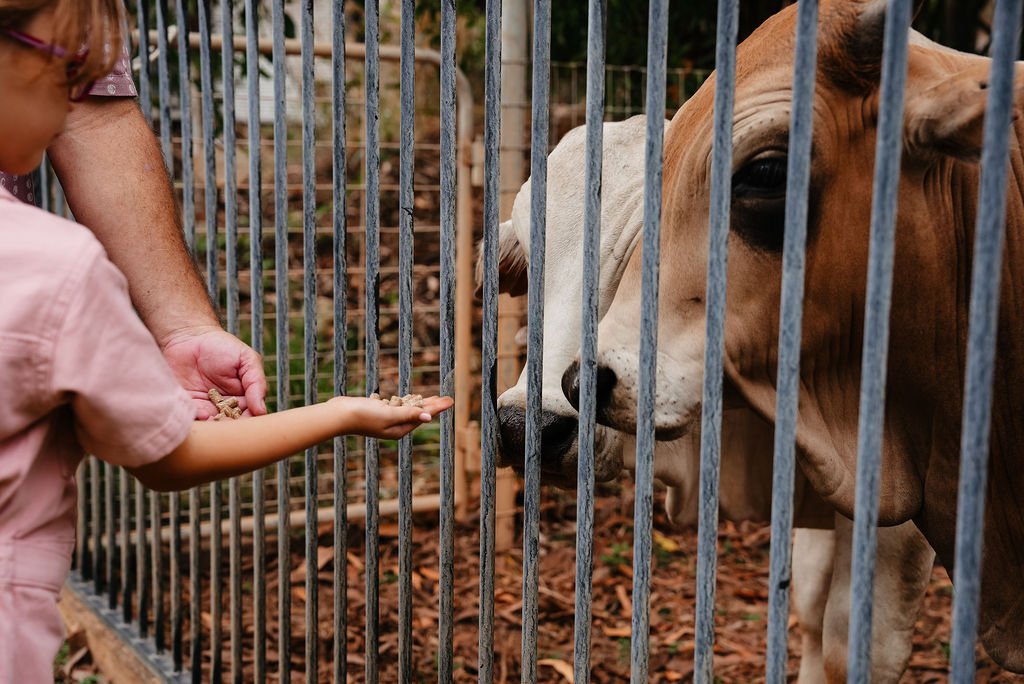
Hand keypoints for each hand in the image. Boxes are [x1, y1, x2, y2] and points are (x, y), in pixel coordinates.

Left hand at [161, 325, 268, 418]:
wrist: (188, 336)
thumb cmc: (222, 345)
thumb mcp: (246, 360)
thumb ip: (256, 383)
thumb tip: (262, 410)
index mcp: (243, 398)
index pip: (250, 418)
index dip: (249, 424)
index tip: (246, 422)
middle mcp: (224, 407)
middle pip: (231, 427)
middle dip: (230, 429)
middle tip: (228, 423)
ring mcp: (205, 407)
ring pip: (212, 427)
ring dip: (213, 428)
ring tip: (214, 420)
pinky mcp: (187, 406)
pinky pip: (192, 419)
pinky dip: (196, 421)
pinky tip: (200, 415)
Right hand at [328, 395, 454, 439]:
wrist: (339, 414)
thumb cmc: (363, 415)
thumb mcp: (389, 414)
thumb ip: (408, 415)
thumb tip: (428, 417)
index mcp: (399, 429)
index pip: (423, 416)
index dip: (437, 407)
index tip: (450, 400)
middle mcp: (394, 426)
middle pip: (418, 414)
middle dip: (433, 406)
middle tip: (447, 398)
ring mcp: (386, 419)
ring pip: (409, 409)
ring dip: (421, 403)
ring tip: (433, 398)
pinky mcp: (378, 411)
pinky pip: (397, 406)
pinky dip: (406, 402)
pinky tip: (411, 398)